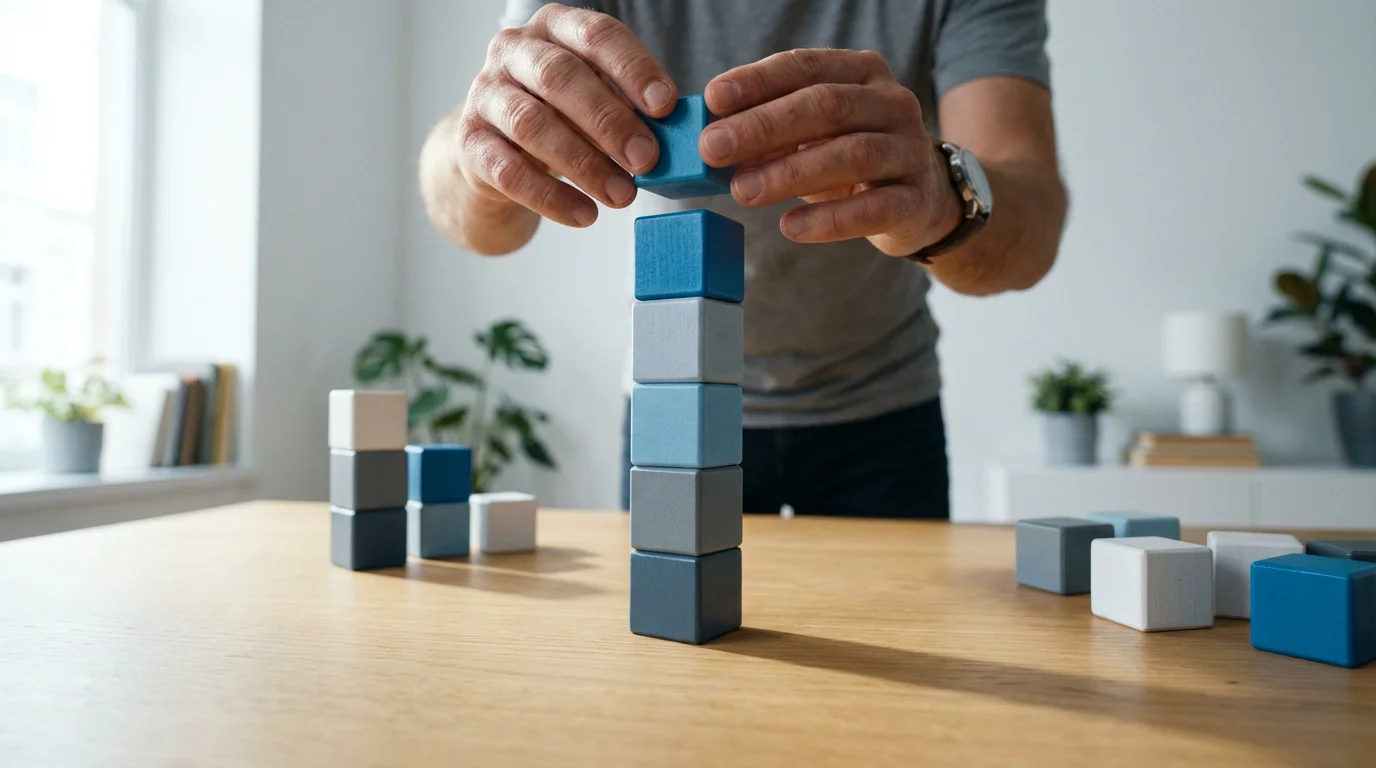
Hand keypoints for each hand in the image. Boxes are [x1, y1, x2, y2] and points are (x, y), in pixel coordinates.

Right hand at [455, 4, 676, 227]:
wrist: (495, 149)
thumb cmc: (561, 115)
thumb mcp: (595, 97)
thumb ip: (627, 105)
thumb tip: (669, 135)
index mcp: (555, 27)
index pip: (596, 35)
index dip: (633, 69)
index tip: (666, 106)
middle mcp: (513, 51)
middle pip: (560, 77)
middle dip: (609, 121)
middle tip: (648, 159)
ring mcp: (485, 94)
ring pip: (532, 124)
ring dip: (584, 164)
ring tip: (623, 195)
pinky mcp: (470, 142)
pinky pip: (510, 171)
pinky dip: (551, 197)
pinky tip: (585, 215)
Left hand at [700, 49, 963, 255]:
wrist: (919, 198)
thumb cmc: (849, 157)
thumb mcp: (812, 132)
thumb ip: (770, 128)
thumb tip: (713, 137)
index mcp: (862, 72)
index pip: (805, 66)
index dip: (758, 81)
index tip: (713, 99)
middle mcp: (892, 103)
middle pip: (826, 106)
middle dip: (764, 126)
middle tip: (714, 148)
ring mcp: (909, 151)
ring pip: (851, 155)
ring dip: (790, 173)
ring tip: (742, 191)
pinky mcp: (915, 200)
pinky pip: (873, 208)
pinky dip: (828, 220)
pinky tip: (790, 227)